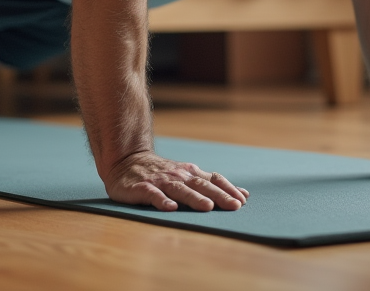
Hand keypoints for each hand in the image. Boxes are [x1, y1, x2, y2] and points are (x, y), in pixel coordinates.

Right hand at [103, 151, 248, 211]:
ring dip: (194, 198)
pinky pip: (153, 195)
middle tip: (234, 206)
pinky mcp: (142, 188)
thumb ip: (210, 184)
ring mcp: (160, 181)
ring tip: (207, 207)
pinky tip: (170, 208)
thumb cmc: (161, 173)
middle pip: (201, 185)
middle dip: (219, 196)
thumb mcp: (186, 175)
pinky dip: (162, 200)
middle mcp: (178, 175)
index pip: (213, 180)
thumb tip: (243, 195)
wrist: (126, 162)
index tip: (243, 200)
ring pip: (180, 189)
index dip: (228, 189)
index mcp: (190, 173)